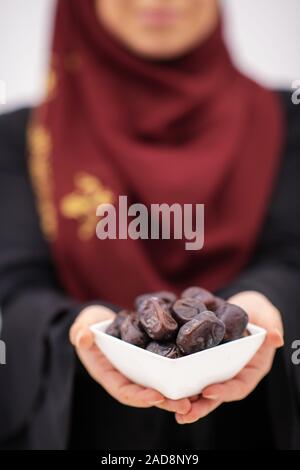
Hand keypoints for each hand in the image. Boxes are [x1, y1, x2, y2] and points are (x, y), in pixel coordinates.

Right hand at [69, 305, 191, 414]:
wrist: (101, 320)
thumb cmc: (88, 324)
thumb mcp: (81, 326)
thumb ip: (79, 332)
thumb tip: (83, 337)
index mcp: (109, 374)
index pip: (124, 391)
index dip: (140, 397)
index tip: (157, 397)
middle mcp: (127, 376)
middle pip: (147, 394)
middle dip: (166, 401)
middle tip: (187, 404)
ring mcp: (140, 370)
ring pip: (161, 385)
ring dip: (178, 392)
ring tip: (198, 396)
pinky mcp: (152, 359)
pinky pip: (166, 369)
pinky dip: (180, 374)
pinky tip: (197, 374)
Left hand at [175, 291, 283, 424]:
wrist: (244, 307)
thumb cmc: (259, 314)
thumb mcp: (267, 318)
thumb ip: (271, 327)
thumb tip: (275, 336)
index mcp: (249, 370)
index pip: (239, 387)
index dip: (225, 392)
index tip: (209, 392)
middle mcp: (230, 374)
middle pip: (215, 394)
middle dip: (199, 406)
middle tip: (182, 414)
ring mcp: (214, 368)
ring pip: (198, 387)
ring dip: (183, 397)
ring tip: (166, 403)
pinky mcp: (199, 358)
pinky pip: (187, 369)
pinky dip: (175, 375)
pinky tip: (159, 379)